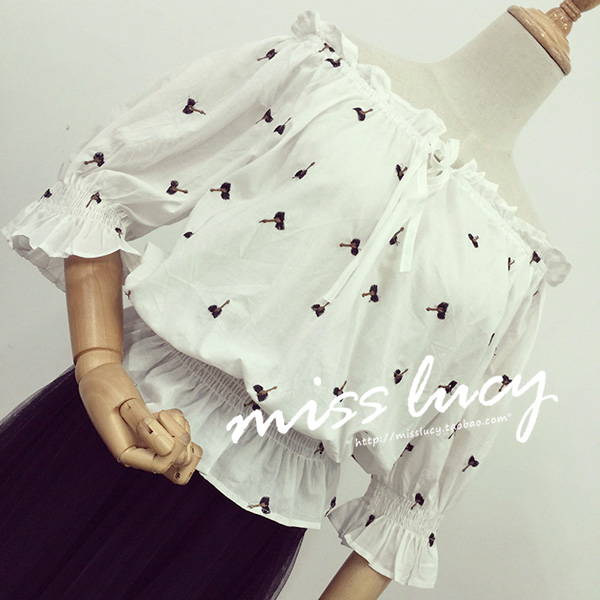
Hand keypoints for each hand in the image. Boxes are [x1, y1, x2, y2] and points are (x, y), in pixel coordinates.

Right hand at [78, 362, 202, 483]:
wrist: (102, 374)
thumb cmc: (105, 387)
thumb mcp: (123, 404)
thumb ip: (143, 425)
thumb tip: (166, 448)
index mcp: (126, 452)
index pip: (159, 465)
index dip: (172, 447)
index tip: (165, 420)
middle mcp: (141, 451)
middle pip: (176, 462)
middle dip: (178, 438)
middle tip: (162, 416)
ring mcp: (151, 441)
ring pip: (182, 448)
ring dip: (180, 427)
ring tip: (162, 412)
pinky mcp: (157, 429)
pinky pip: (181, 433)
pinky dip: (180, 421)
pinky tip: (165, 412)